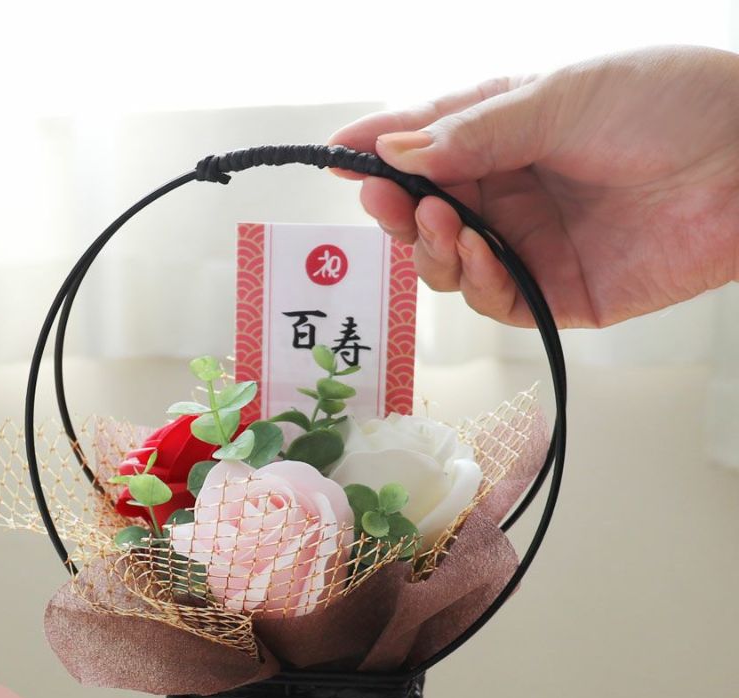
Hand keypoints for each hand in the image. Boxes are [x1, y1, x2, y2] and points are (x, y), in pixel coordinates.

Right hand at [329, 45, 738, 327]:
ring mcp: (529, 245)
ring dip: (434, 245)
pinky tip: (481, 253)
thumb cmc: (667, 105)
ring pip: (449, 262)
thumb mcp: (562, 97)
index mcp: (507, 129)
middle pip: (426, 210)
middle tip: (378, 194)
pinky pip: (495, 299)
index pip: (427, 141)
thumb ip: (475, 132)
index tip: (331, 152)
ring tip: (440, 220)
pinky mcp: (556, 294)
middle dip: (398, 205)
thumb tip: (396, 152)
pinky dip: (477, 280)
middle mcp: (510, 190)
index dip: (377, 147)